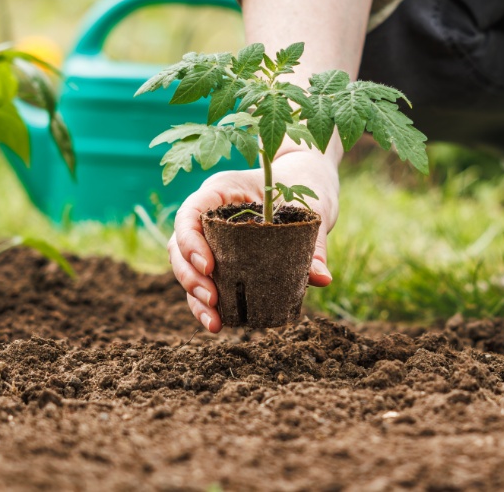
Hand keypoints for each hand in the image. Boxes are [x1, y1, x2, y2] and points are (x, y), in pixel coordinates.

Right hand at [168, 147, 339, 332]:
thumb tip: (322, 279)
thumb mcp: (312, 208)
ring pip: (187, 266)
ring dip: (194, 296)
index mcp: (223, 189)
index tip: (209, 267)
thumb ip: (314, 243)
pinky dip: (207, 302)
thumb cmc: (304, 185)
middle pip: (181, 244)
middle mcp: (209, 212)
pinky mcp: (221, 255)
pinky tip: (218, 323)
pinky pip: (205, 278)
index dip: (191, 241)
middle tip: (213, 300)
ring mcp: (212, 234)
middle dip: (190, 276)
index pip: (191, 213)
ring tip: (214, 322)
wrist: (306, 179)